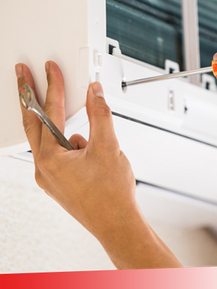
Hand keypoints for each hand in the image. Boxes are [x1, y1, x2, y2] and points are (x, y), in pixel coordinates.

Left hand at [15, 61, 181, 268]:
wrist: (117, 223)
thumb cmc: (111, 195)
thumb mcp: (108, 147)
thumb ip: (100, 115)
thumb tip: (95, 94)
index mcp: (51, 159)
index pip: (50, 113)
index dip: (52, 86)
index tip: (50, 69)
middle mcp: (44, 168)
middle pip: (34, 124)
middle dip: (29, 97)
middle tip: (24, 76)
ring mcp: (50, 177)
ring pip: (52, 141)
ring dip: (67, 131)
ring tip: (96, 146)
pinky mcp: (59, 183)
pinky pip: (60, 156)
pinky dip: (74, 148)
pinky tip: (94, 158)